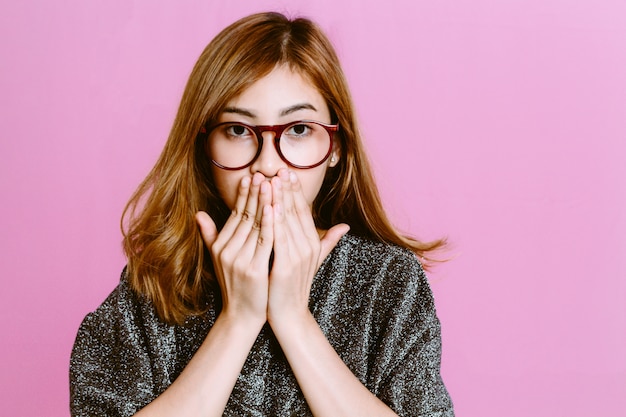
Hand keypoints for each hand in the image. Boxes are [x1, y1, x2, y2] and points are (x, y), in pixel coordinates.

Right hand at [196, 173, 273, 327]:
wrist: (242, 316)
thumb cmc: (235, 286)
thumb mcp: (219, 260)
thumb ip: (210, 235)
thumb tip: (198, 214)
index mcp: (221, 246)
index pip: (235, 214)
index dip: (244, 195)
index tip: (251, 177)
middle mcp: (227, 250)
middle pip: (245, 216)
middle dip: (254, 193)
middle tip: (263, 173)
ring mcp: (239, 260)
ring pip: (255, 225)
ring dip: (264, 202)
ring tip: (271, 183)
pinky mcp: (252, 270)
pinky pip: (264, 241)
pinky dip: (270, 224)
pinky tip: (275, 209)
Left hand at [267, 169, 348, 326]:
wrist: (289, 314)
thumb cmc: (293, 286)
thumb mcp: (312, 260)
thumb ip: (327, 241)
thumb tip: (345, 226)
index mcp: (312, 242)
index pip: (303, 210)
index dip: (295, 190)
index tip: (287, 172)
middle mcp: (308, 246)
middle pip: (295, 212)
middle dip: (287, 189)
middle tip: (279, 168)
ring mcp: (298, 256)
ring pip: (287, 221)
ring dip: (278, 199)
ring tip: (271, 180)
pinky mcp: (286, 266)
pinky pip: (279, 239)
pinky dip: (275, 221)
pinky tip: (269, 206)